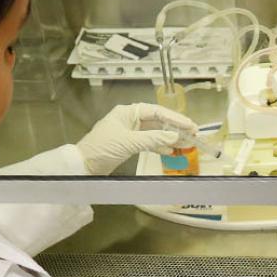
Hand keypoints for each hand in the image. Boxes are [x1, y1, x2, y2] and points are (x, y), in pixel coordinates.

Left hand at [76, 103, 198, 174]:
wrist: (83, 165)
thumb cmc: (102, 148)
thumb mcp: (129, 142)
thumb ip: (152, 139)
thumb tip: (174, 136)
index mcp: (128, 112)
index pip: (156, 111)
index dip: (174, 118)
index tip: (190, 125)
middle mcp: (129, 119)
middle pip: (157, 120)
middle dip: (174, 127)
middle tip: (193, 133)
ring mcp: (129, 132)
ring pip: (154, 132)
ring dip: (169, 138)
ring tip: (186, 143)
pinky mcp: (128, 144)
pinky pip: (148, 143)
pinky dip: (159, 147)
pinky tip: (170, 151)